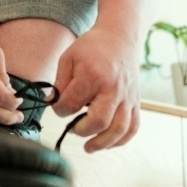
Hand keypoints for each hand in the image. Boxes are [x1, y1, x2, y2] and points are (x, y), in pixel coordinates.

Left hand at [52, 25, 139, 152]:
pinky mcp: (135, 102)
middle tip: (72, 128)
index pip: (72, 103)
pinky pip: (133, 127)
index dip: (60, 110)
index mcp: (92, 75)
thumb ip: (60, 82)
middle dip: (81, 130)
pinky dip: (121, 140)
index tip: (58, 107)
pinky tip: (107, 142)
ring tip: (88, 147)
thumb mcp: (68, 58)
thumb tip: (51, 103)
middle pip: (99, 121)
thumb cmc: (92, 48)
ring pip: (119, 129)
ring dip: (102, 143)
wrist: (120, 38)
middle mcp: (112, 88)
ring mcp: (127, 97)